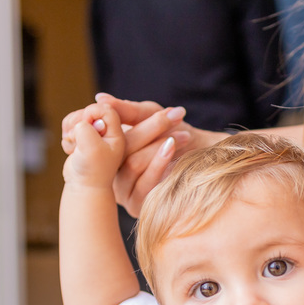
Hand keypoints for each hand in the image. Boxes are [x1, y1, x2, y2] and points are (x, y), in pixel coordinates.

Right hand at [63, 94, 223, 215]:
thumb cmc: (173, 132)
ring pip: (131, 166)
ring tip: (182, 135)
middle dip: (148, 132)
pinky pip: (144, 185)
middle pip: (121, 151)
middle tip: (173, 117)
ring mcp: (123, 193)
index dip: (128, 119)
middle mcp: (111, 174)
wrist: (203, 157)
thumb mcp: (150, 115)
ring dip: (157, 148)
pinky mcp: (137, 207)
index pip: (110, 136)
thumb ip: (127, 109)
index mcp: (108, 153)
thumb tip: (100, 98)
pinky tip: (174, 151)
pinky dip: (160, 164)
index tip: (152, 107)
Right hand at [63, 103, 126, 188]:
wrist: (83, 188)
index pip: (105, 109)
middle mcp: (107, 132)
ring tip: (75, 147)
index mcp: (116, 133)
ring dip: (71, 130)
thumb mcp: (92, 147)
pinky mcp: (83, 138)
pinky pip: (70, 126)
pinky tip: (72, 150)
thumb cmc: (92, 171)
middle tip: (77, 138)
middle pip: (88, 111)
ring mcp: (94, 135)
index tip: (86, 126)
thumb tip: (81, 120)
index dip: (92, 113)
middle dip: (78, 122)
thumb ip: (86, 127)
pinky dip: (67, 137)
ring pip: (77, 118)